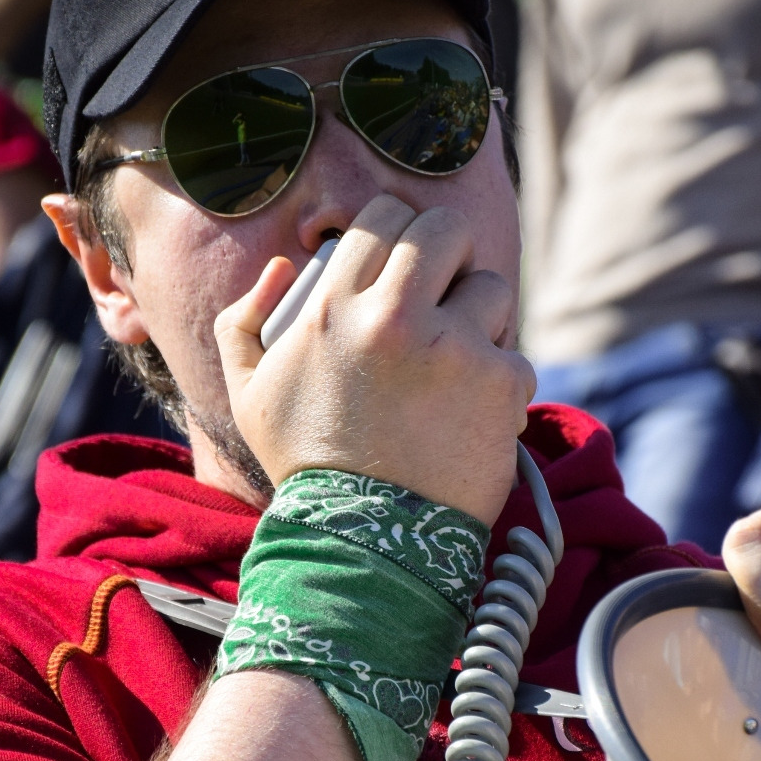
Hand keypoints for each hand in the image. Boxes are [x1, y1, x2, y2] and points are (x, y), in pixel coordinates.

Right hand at [214, 195, 533, 525]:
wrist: (363, 543)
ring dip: (483, 319)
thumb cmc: (306, 467)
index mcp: (334, 306)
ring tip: (461, 362)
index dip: (400, 232)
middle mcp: (394, 315)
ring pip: (492, 287)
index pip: (385, 216)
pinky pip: (517, 356)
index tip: (406, 261)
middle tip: (446, 293)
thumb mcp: (249, 394)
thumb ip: (243, 321)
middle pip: (446, 228)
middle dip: (450, 255)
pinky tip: (476, 415)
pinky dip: (504, 385)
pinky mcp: (498, 384)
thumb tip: (279, 267)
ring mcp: (452, 347)